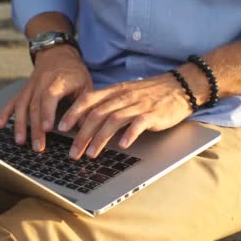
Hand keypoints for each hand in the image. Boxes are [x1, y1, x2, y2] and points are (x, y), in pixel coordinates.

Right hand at [0, 44, 91, 151]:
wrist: (58, 54)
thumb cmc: (74, 72)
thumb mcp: (86, 86)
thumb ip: (84, 107)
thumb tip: (87, 130)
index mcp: (58, 80)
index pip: (50, 96)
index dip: (48, 112)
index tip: (48, 129)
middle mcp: (41, 83)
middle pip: (35, 106)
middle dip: (35, 128)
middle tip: (38, 146)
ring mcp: (30, 87)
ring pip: (22, 106)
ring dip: (20, 125)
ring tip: (20, 141)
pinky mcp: (23, 90)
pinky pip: (12, 101)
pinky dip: (5, 114)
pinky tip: (0, 125)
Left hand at [58, 72, 196, 158]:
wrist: (180, 86)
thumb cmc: (150, 93)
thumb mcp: (125, 93)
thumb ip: (107, 104)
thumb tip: (85, 120)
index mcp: (114, 91)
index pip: (87, 100)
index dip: (72, 113)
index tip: (61, 127)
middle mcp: (123, 97)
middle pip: (96, 114)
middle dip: (82, 134)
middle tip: (73, 152)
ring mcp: (138, 105)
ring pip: (113, 120)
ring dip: (99, 138)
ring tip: (90, 154)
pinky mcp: (153, 114)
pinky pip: (138, 124)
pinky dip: (129, 134)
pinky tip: (122, 146)